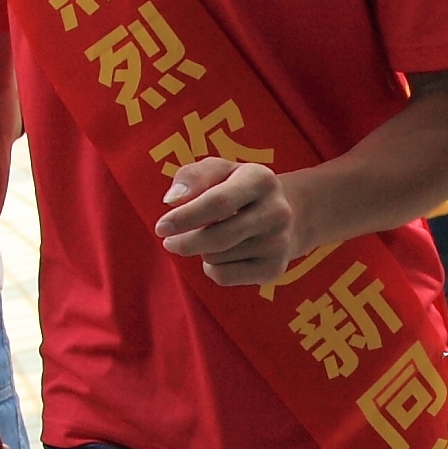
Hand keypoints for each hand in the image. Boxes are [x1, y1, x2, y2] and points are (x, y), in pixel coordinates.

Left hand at [156, 156, 304, 287]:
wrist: (286, 215)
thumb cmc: (237, 189)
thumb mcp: (219, 171)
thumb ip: (192, 176)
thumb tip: (172, 200)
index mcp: (261, 179)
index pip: (218, 202)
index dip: (185, 217)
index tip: (160, 227)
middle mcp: (277, 211)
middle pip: (217, 237)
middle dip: (185, 242)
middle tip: (169, 241)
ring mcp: (279, 243)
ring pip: (216, 258)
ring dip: (202, 251)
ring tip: (213, 237)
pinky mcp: (274, 268)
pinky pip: (224, 277)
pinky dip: (212, 269)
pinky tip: (221, 256)